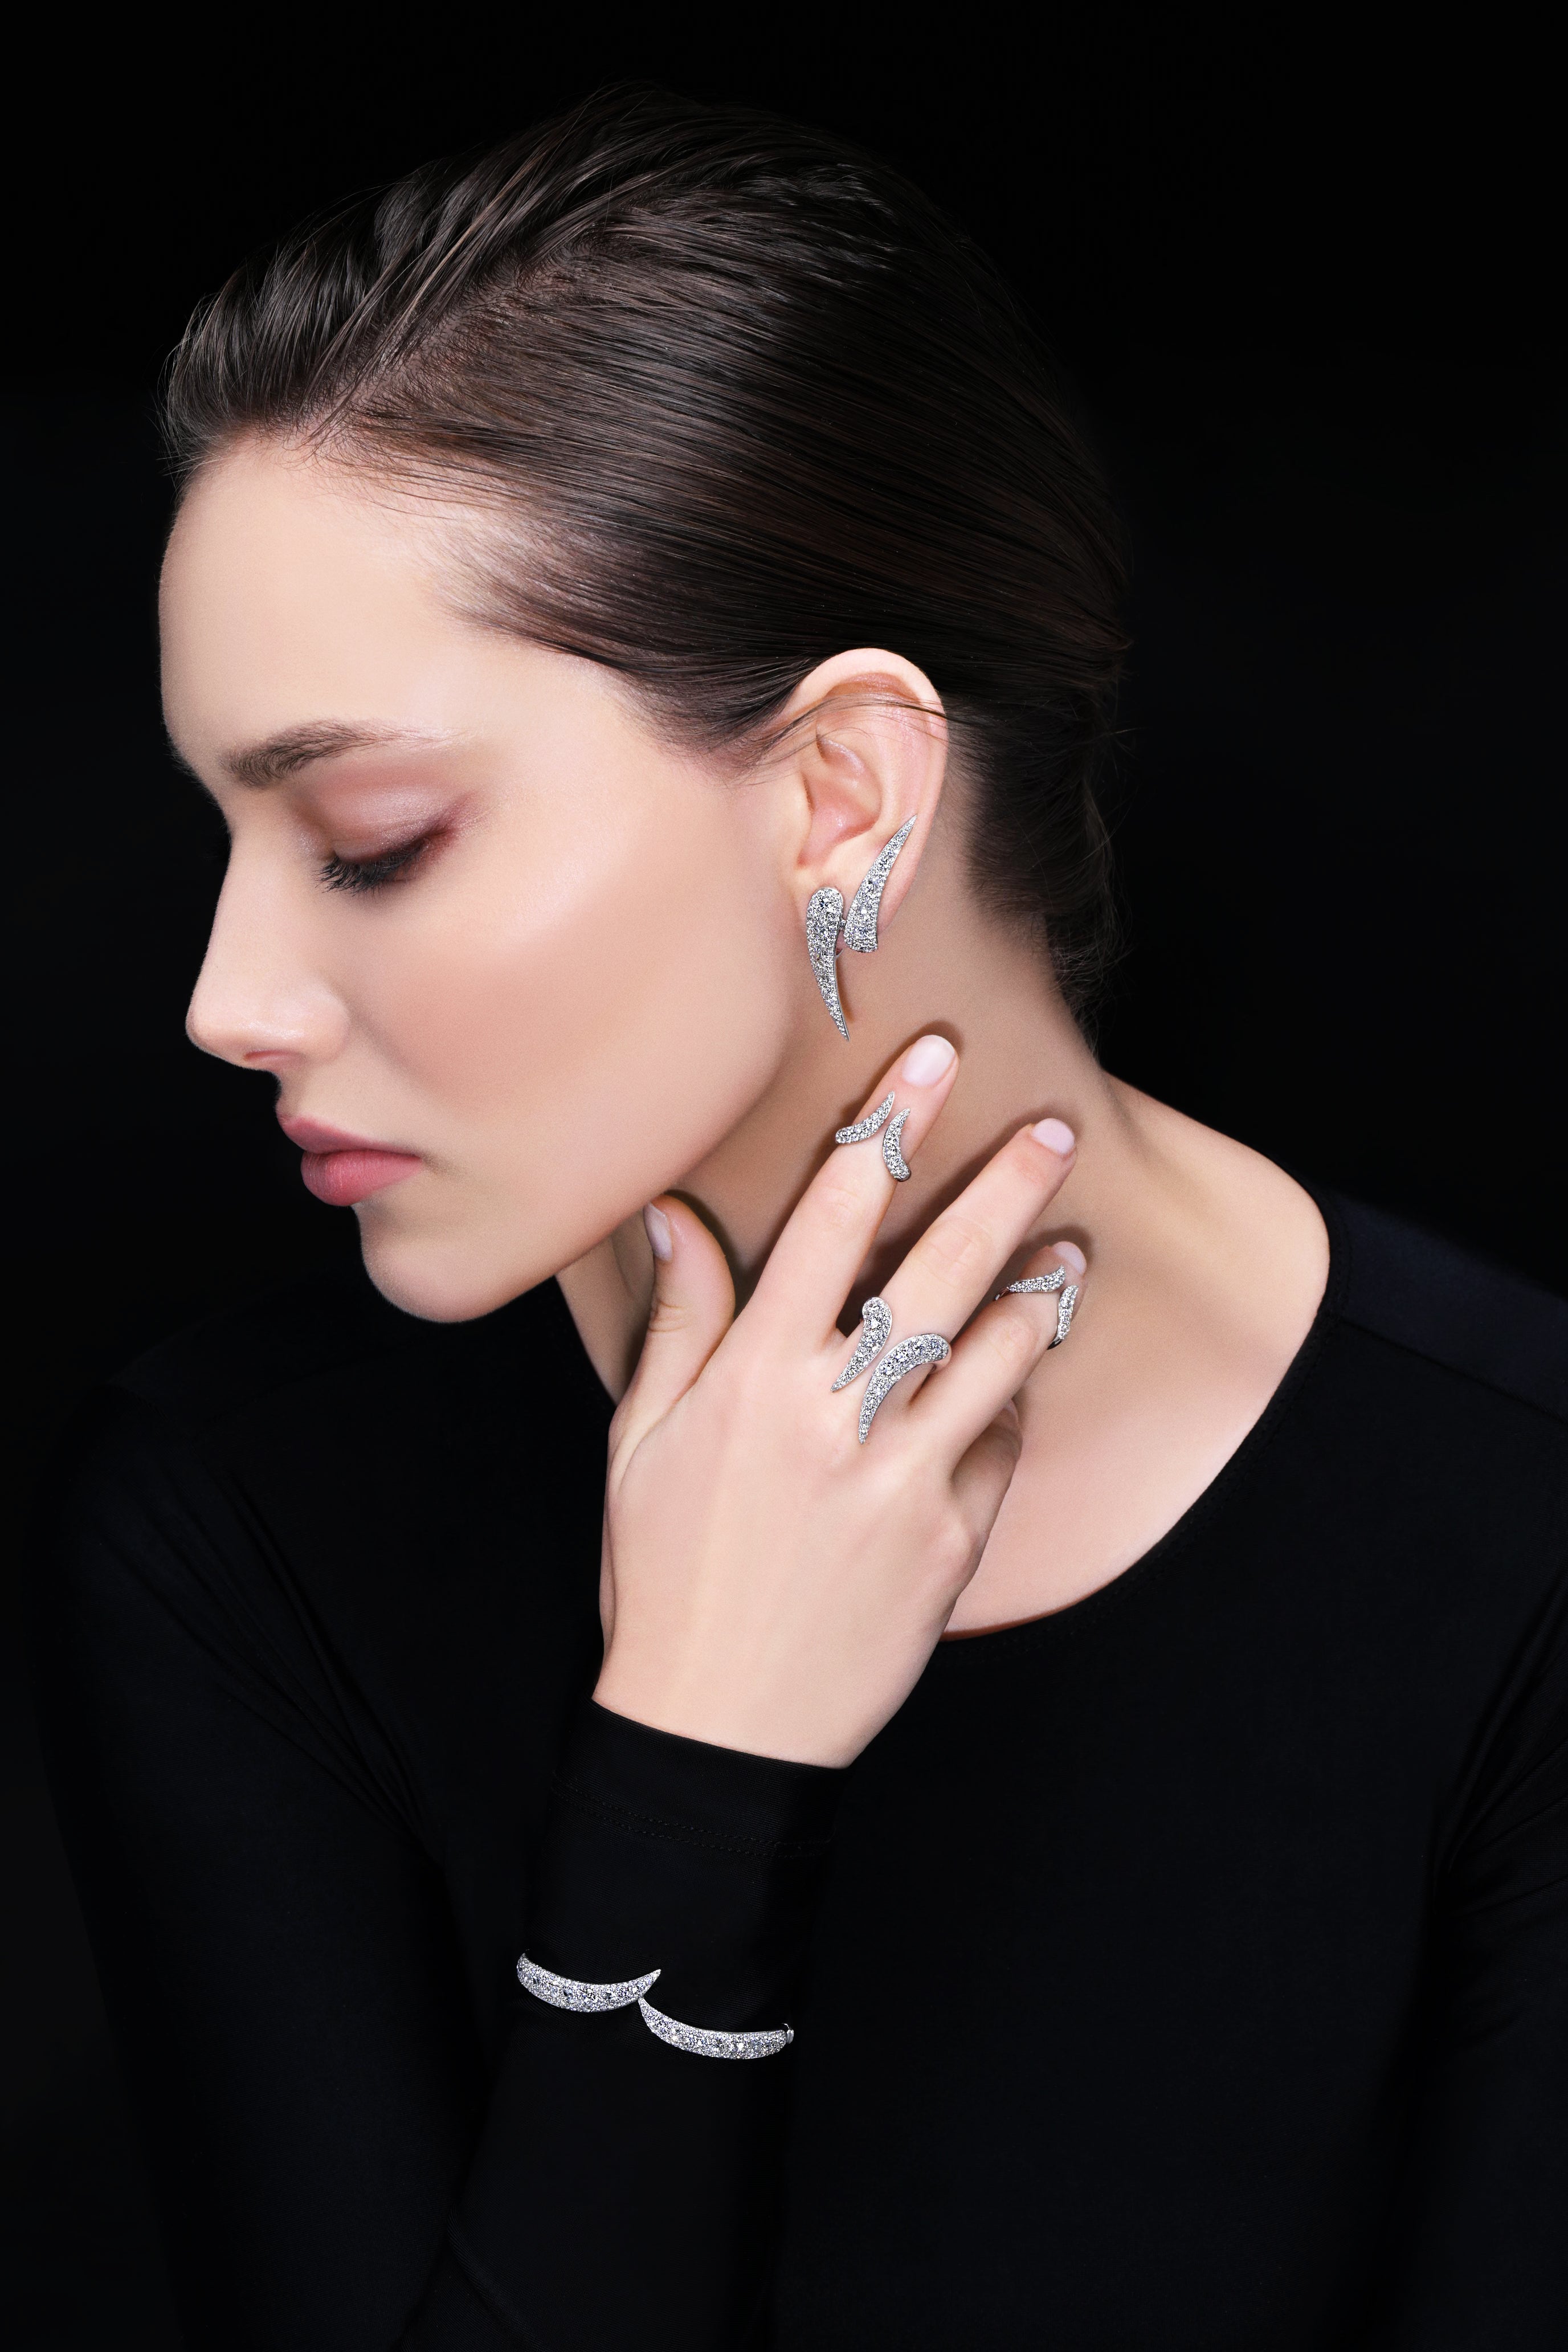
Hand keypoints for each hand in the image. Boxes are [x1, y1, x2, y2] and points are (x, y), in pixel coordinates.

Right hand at [593, 1037, 1082, 1765]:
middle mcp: (836, 1419)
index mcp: (754, 1382)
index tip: (929, 1064)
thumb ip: (679, 1326)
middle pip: (940, 1273)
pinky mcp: (951, 1543)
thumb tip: (676, 1219)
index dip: (886, 1131)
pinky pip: (998, 1450)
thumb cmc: (663, 1577)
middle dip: (1003, 1187)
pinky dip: (1008, 1409)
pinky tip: (1013, 1384)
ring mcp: (904, 1482)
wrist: (716, 1731)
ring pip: (998, 1356)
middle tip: (1054, 1128)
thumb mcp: (639, 1445)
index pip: (830, 1224)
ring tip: (1068, 1247)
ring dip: (1040, 1292)